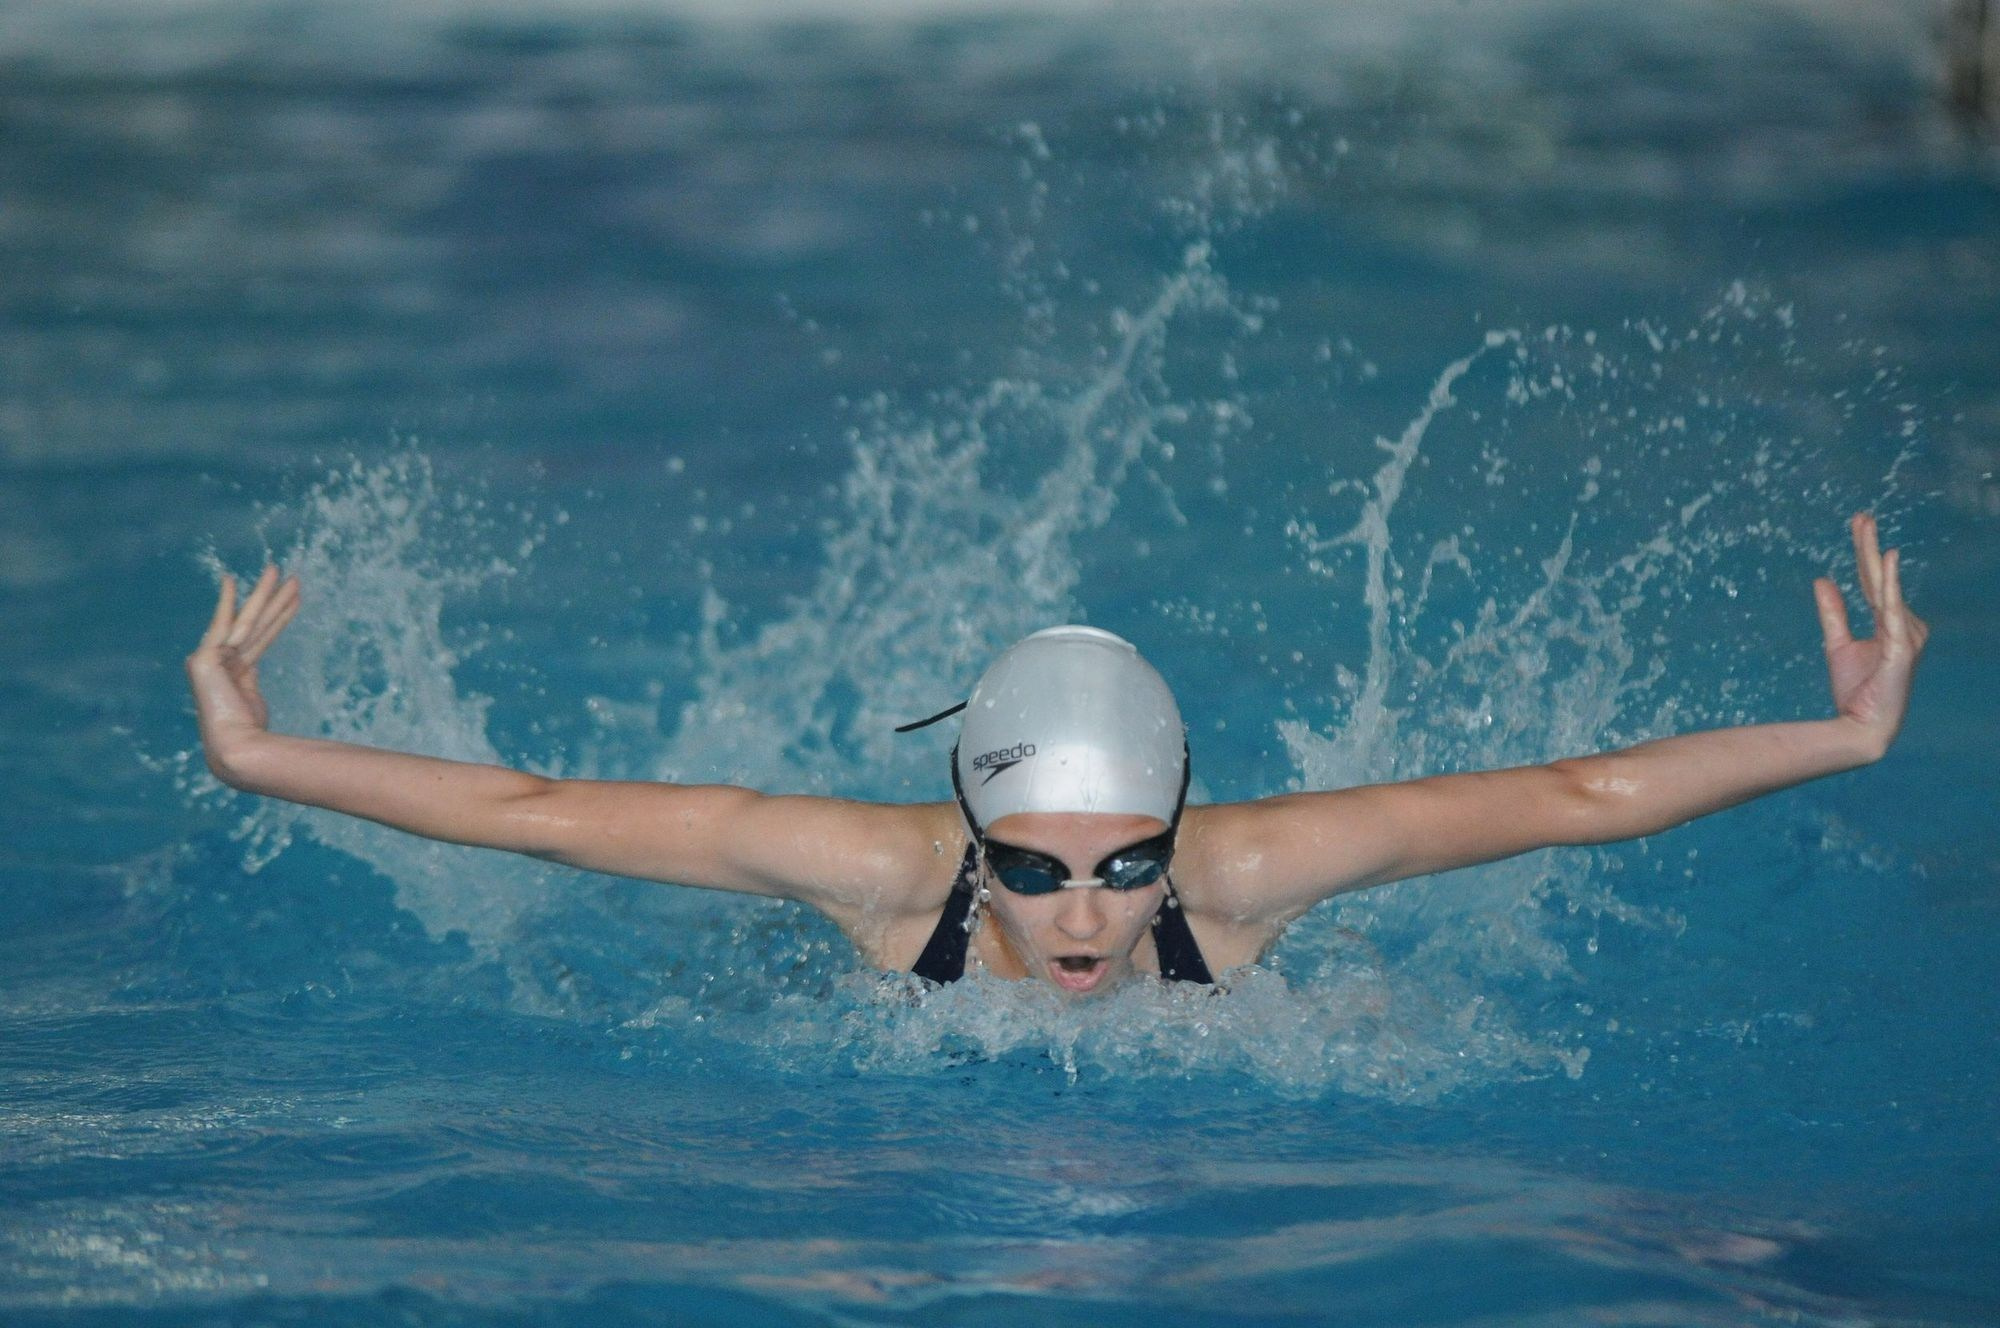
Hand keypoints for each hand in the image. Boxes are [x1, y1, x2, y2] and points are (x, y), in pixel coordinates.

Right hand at [186, 565, 300, 773]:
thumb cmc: (249, 733)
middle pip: (253, 623)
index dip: (276, 617)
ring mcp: (208, 659)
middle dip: (271, 597)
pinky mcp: (204, 658)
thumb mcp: (253, 702)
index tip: (289, 599)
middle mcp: (216, 662)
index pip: (260, 638)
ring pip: (247, 620)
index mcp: (231, 674)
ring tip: (280, 569)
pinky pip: (223, 624)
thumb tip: (255, 688)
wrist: (236, 746)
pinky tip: (232, 580)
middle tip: (286, 571)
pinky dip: (228, 602)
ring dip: (266, 594)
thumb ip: (250, 686)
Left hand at [1813, 513, 1927, 757]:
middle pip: (1879, 578)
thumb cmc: (1855, 690)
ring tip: (1863, 527)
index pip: (1873, 582)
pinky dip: (1892, 583)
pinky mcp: (1901, 645)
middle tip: (1861, 515)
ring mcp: (1905, 633)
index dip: (1864, 554)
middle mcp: (1902, 624)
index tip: (1859, 524)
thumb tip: (1822, 579)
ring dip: (1873, 557)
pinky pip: (1894, 607)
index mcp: (1888, 623)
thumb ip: (1833, 612)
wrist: (1859, 725)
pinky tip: (1887, 560)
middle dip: (1868, 545)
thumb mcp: (1836, 644)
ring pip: (1884, 587)